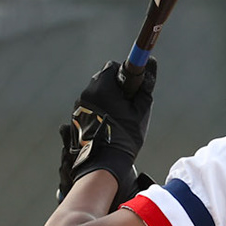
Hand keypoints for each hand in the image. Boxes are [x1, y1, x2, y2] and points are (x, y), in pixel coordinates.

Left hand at [58, 58, 157, 204]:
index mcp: (102, 87)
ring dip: (106, 100)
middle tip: (127, 104)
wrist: (104, 162)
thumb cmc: (125, 136)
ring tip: (117, 118)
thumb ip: (145, 85)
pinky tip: (107, 125)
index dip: (124, 75)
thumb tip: (151, 63)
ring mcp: (78, 106)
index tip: (131, 88)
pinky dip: (98, 110)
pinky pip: (88, 106)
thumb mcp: (141, 110)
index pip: (112, 67)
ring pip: (95, 94)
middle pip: (102, 79)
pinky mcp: (75, 117)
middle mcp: (87, 93)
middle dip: (115, 88)